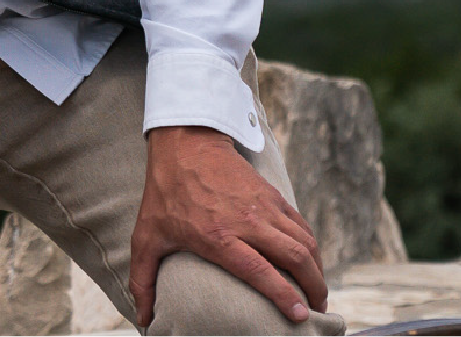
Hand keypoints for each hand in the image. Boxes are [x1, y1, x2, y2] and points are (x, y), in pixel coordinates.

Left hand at [129, 126, 326, 326]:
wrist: (185, 143)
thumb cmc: (165, 192)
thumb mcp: (147, 236)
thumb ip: (143, 279)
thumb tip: (142, 318)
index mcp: (218, 235)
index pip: (259, 270)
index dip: (283, 295)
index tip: (299, 316)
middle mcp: (247, 221)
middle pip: (294, 257)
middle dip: (314, 288)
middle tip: (317, 309)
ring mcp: (263, 206)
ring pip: (305, 241)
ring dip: (318, 270)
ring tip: (318, 291)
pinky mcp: (272, 195)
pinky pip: (301, 225)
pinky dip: (312, 247)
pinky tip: (311, 262)